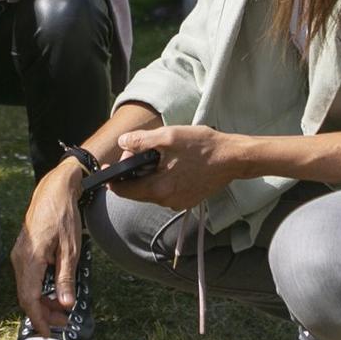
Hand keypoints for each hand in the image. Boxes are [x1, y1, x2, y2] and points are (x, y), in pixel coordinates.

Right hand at [10, 160, 87, 335]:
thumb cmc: (63, 215)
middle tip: (65, 322)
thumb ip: (66, 278)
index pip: (29, 298)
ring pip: (28, 288)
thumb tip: (66, 304)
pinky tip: (55, 291)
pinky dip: (41, 288)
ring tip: (63, 307)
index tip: (49, 333)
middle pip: (27, 296)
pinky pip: (29, 277)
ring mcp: (19, 255)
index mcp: (30, 259)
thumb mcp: (71, 250)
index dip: (39, 318)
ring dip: (44, 301)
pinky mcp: (23, 252)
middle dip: (45, 313)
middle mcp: (20, 259)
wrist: (54, 190)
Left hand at [110, 124, 246, 211]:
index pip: (124, 191)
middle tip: (140, 149)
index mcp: (159, 189)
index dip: (112, 178)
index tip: (107, 167)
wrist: (233, 158)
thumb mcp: (169, 137)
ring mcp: (178, 202)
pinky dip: (163, 177)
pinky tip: (173, 162)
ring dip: (149, 173)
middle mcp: (167, 201)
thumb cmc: (203, 146)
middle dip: (133, 171)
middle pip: (137, 190)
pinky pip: (166, 190)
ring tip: (159, 153)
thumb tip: (122, 143)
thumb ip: (141, 141)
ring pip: (152, 189)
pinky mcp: (187, 199)